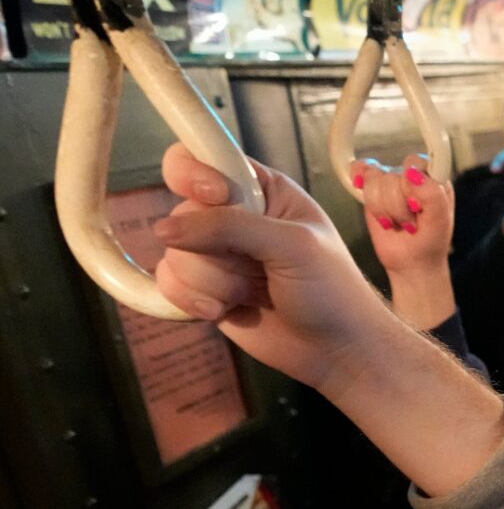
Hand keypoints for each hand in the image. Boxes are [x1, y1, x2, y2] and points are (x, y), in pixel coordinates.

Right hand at [151, 143, 395, 391]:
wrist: (336, 350)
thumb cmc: (331, 290)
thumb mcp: (294, 246)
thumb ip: (232, 227)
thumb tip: (163, 229)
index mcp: (263, 189)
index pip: (203, 158)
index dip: (195, 175)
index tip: (215, 196)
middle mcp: (233, 216)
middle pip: (182, 213)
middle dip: (216, 250)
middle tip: (257, 268)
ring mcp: (216, 254)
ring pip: (175, 254)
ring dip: (211, 282)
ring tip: (251, 293)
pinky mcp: (204, 288)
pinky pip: (169, 283)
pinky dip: (192, 300)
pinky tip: (225, 310)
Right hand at [361, 155, 452, 274]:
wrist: (412, 262)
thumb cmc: (430, 241)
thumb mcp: (440, 220)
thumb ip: (432, 194)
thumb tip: (411, 172)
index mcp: (434, 177)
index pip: (415, 163)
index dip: (411, 187)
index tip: (417, 208)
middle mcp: (413, 175)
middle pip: (391, 175)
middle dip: (397, 206)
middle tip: (409, 223)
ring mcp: (391, 182)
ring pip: (373, 179)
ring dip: (383, 209)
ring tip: (396, 222)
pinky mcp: (373, 190)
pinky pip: (360, 172)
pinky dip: (359, 181)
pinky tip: (359, 187)